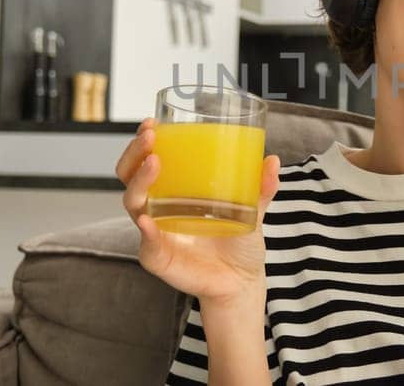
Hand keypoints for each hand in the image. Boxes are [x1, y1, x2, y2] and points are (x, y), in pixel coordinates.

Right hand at [116, 118, 281, 306]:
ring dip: (139, 181)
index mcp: (173, 192)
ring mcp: (154, 232)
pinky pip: (147, 242)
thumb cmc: (239, 241)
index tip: (152, 123)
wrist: (242, 281)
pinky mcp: (157, 257)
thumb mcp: (253, 210)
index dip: (142, 142)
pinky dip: (146, 230)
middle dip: (134, 154)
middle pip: (129, 176)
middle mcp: (157, 209)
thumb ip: (260, 188)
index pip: (146, 161)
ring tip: (154, 163)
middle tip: (150, 137)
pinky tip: (149, 220)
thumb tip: (273, 160)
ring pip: (133, 203)